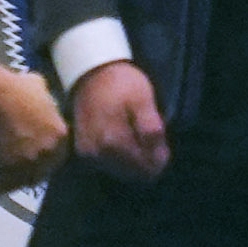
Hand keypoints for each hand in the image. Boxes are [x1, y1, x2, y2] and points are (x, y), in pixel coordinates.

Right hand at [0, 70, 66, 184]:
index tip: (37, 159)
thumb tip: (43, 97)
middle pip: (43, 171)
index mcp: (61, 135)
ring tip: (4, 181)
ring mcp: (28, 161)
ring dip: (15, 182)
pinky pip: (3, 184)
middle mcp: (48, 151)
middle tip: (20, 170)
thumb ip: (46, 99)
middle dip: (33, 172)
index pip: (60, 155)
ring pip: (24, 181)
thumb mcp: (40, 87)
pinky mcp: (7, 167)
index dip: (48, 158)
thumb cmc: (17, 87)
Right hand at [68, 58, 169, 181]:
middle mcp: (97, 154)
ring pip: (121, 171)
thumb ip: (150, 128)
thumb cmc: (121, 84)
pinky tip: (124, 140)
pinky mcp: (83, 152)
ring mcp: (88, 155)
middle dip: (147, 160)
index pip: (145, 168)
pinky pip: (108, 165)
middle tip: (152, 138)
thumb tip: (157, 156)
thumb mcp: (143, 99)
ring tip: (138, 136)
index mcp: (112, 142)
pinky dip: (120, 157)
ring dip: (134, 159)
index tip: (164, 144)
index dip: (159, 159)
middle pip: (133, 173)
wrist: (91, 73)